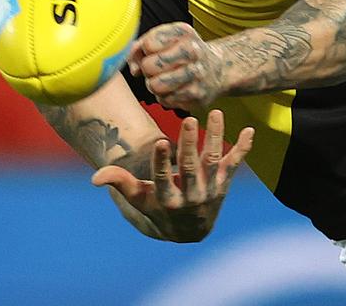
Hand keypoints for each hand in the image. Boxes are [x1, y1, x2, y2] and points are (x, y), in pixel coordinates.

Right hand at [91, 110, 253, 242]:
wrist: (189, 231)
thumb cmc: (157, 208)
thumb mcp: (138, 198)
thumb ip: (120, 183)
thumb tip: (95, 177)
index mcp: (167, 199)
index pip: (164, 179)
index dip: (162, 162)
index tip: (161, 142)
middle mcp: (191, 196)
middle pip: (192, 167)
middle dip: (190, 144)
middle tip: (189, 119)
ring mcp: (210, 190)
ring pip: (214, 161)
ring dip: (216, 138)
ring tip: (216, 113)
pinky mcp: (224, 184)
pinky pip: (235, 164)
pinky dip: (243, 148)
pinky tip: (250, 130)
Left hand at [128, 22, 227, 111]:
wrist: (217, 69)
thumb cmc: (181, 53)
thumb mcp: (163, 40)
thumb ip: (140, 47)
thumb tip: (134, 69)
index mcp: (183, 32)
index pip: (149, 43)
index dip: (146, 50)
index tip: (154, 51)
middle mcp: (193, 50)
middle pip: (150, 65)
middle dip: (148, 69)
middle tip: (157, 69)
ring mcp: (197, 74)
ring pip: (156, 85)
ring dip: (154, 85)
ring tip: (163, 80)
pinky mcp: (197, 95)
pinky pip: (166, 100)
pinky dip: (166, 97)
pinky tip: (175, 89)